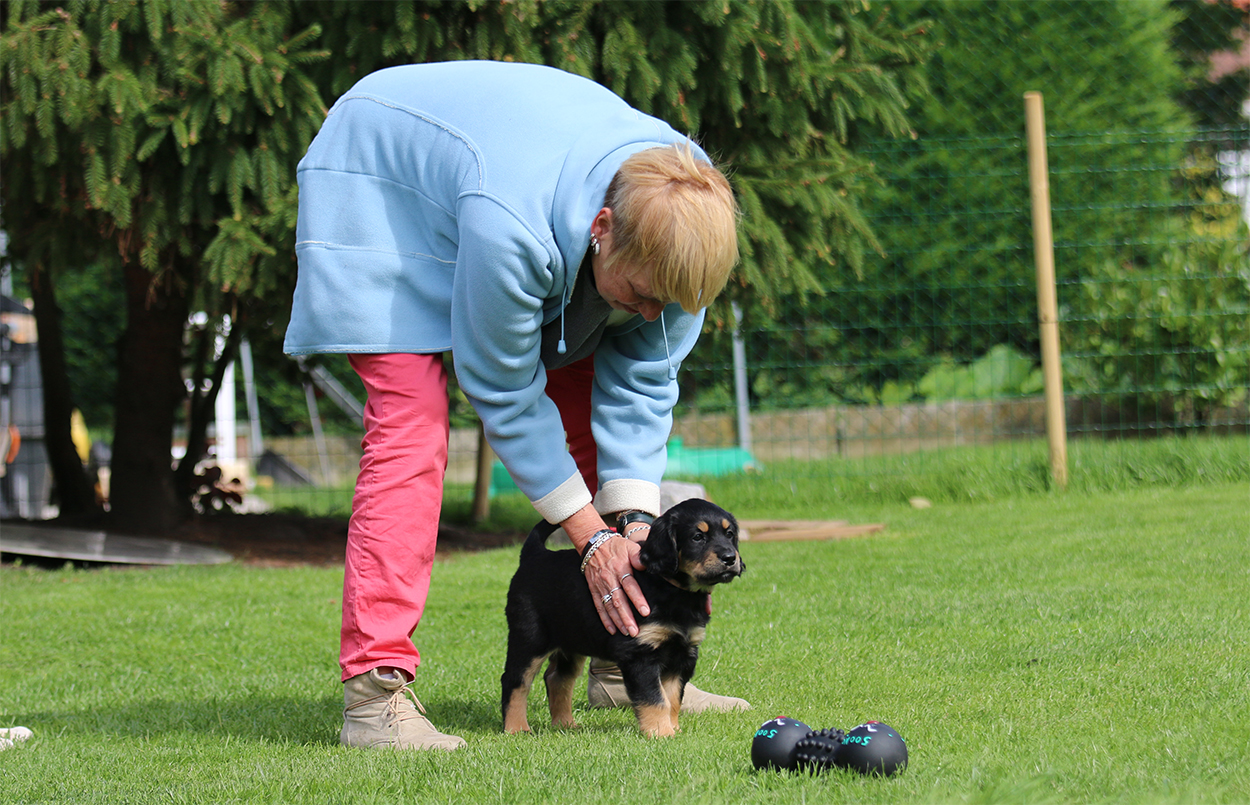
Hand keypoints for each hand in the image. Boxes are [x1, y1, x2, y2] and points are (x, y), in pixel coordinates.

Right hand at [561, 504, 648, 636]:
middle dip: (627, 617)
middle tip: (635, 631)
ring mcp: (600, 585)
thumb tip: (648, 565)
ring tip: (626, 632)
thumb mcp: (630, 546)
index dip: (637, 599)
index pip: (630, 586)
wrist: (593, 543)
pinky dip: (605, 619)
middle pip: (619, 600)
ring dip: (617, 621)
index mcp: (620, 568)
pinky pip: (599, 606)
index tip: (645, 611)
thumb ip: (639, 557)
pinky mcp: (594, 589)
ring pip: (609, 606)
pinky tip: (612, 630)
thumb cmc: (616, 547)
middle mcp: (610, 579)